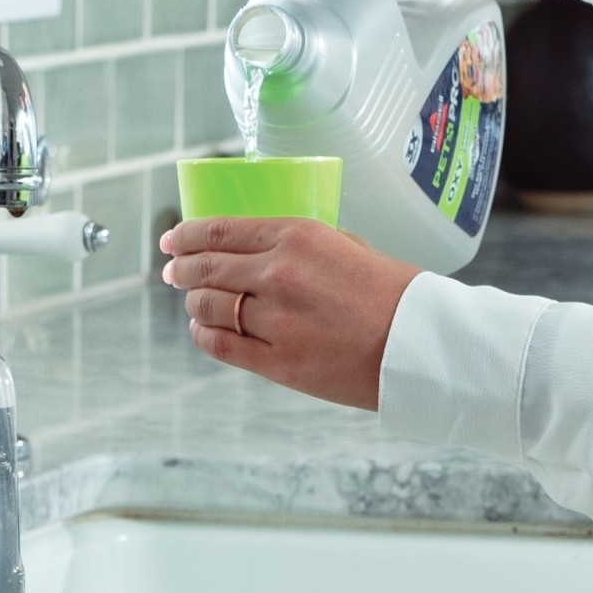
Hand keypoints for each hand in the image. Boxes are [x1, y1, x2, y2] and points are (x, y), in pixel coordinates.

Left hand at [162, 217, 410, 411]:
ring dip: (194, 303)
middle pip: (206, 268)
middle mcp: (277, 273)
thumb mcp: (349, 246)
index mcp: (297, 236)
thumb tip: (268, 249)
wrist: (420, 344)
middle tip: (173, 272)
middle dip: (182, 270)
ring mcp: (274, 319)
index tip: (172, 240)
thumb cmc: (394, 293)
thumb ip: (304, 245)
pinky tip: (204, 330)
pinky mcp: (276, 361)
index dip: (187, 235)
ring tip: (194, 304)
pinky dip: (204, 335)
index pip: (219, 231)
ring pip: (208, 306)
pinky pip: (220, 345)